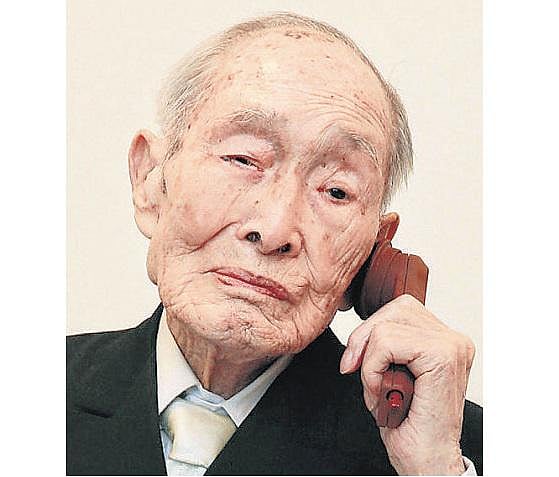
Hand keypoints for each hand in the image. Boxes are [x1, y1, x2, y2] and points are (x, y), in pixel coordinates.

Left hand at [339, 294, 474, 474]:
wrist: (427, 463)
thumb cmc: (409, 426)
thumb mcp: (389, 373)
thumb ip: (382, 345)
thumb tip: (360, 331)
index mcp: (444, 341)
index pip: (399, 310)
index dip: (370, 333)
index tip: (356, 364)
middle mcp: (453, 340)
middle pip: (393, 310)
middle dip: (365, 341)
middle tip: (363, 376)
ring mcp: (451, 346)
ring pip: (386, 327)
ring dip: (371, 363)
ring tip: (383, 390)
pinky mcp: (442, 357)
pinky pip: (386, 343)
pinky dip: (373, 369)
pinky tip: (385, 392)